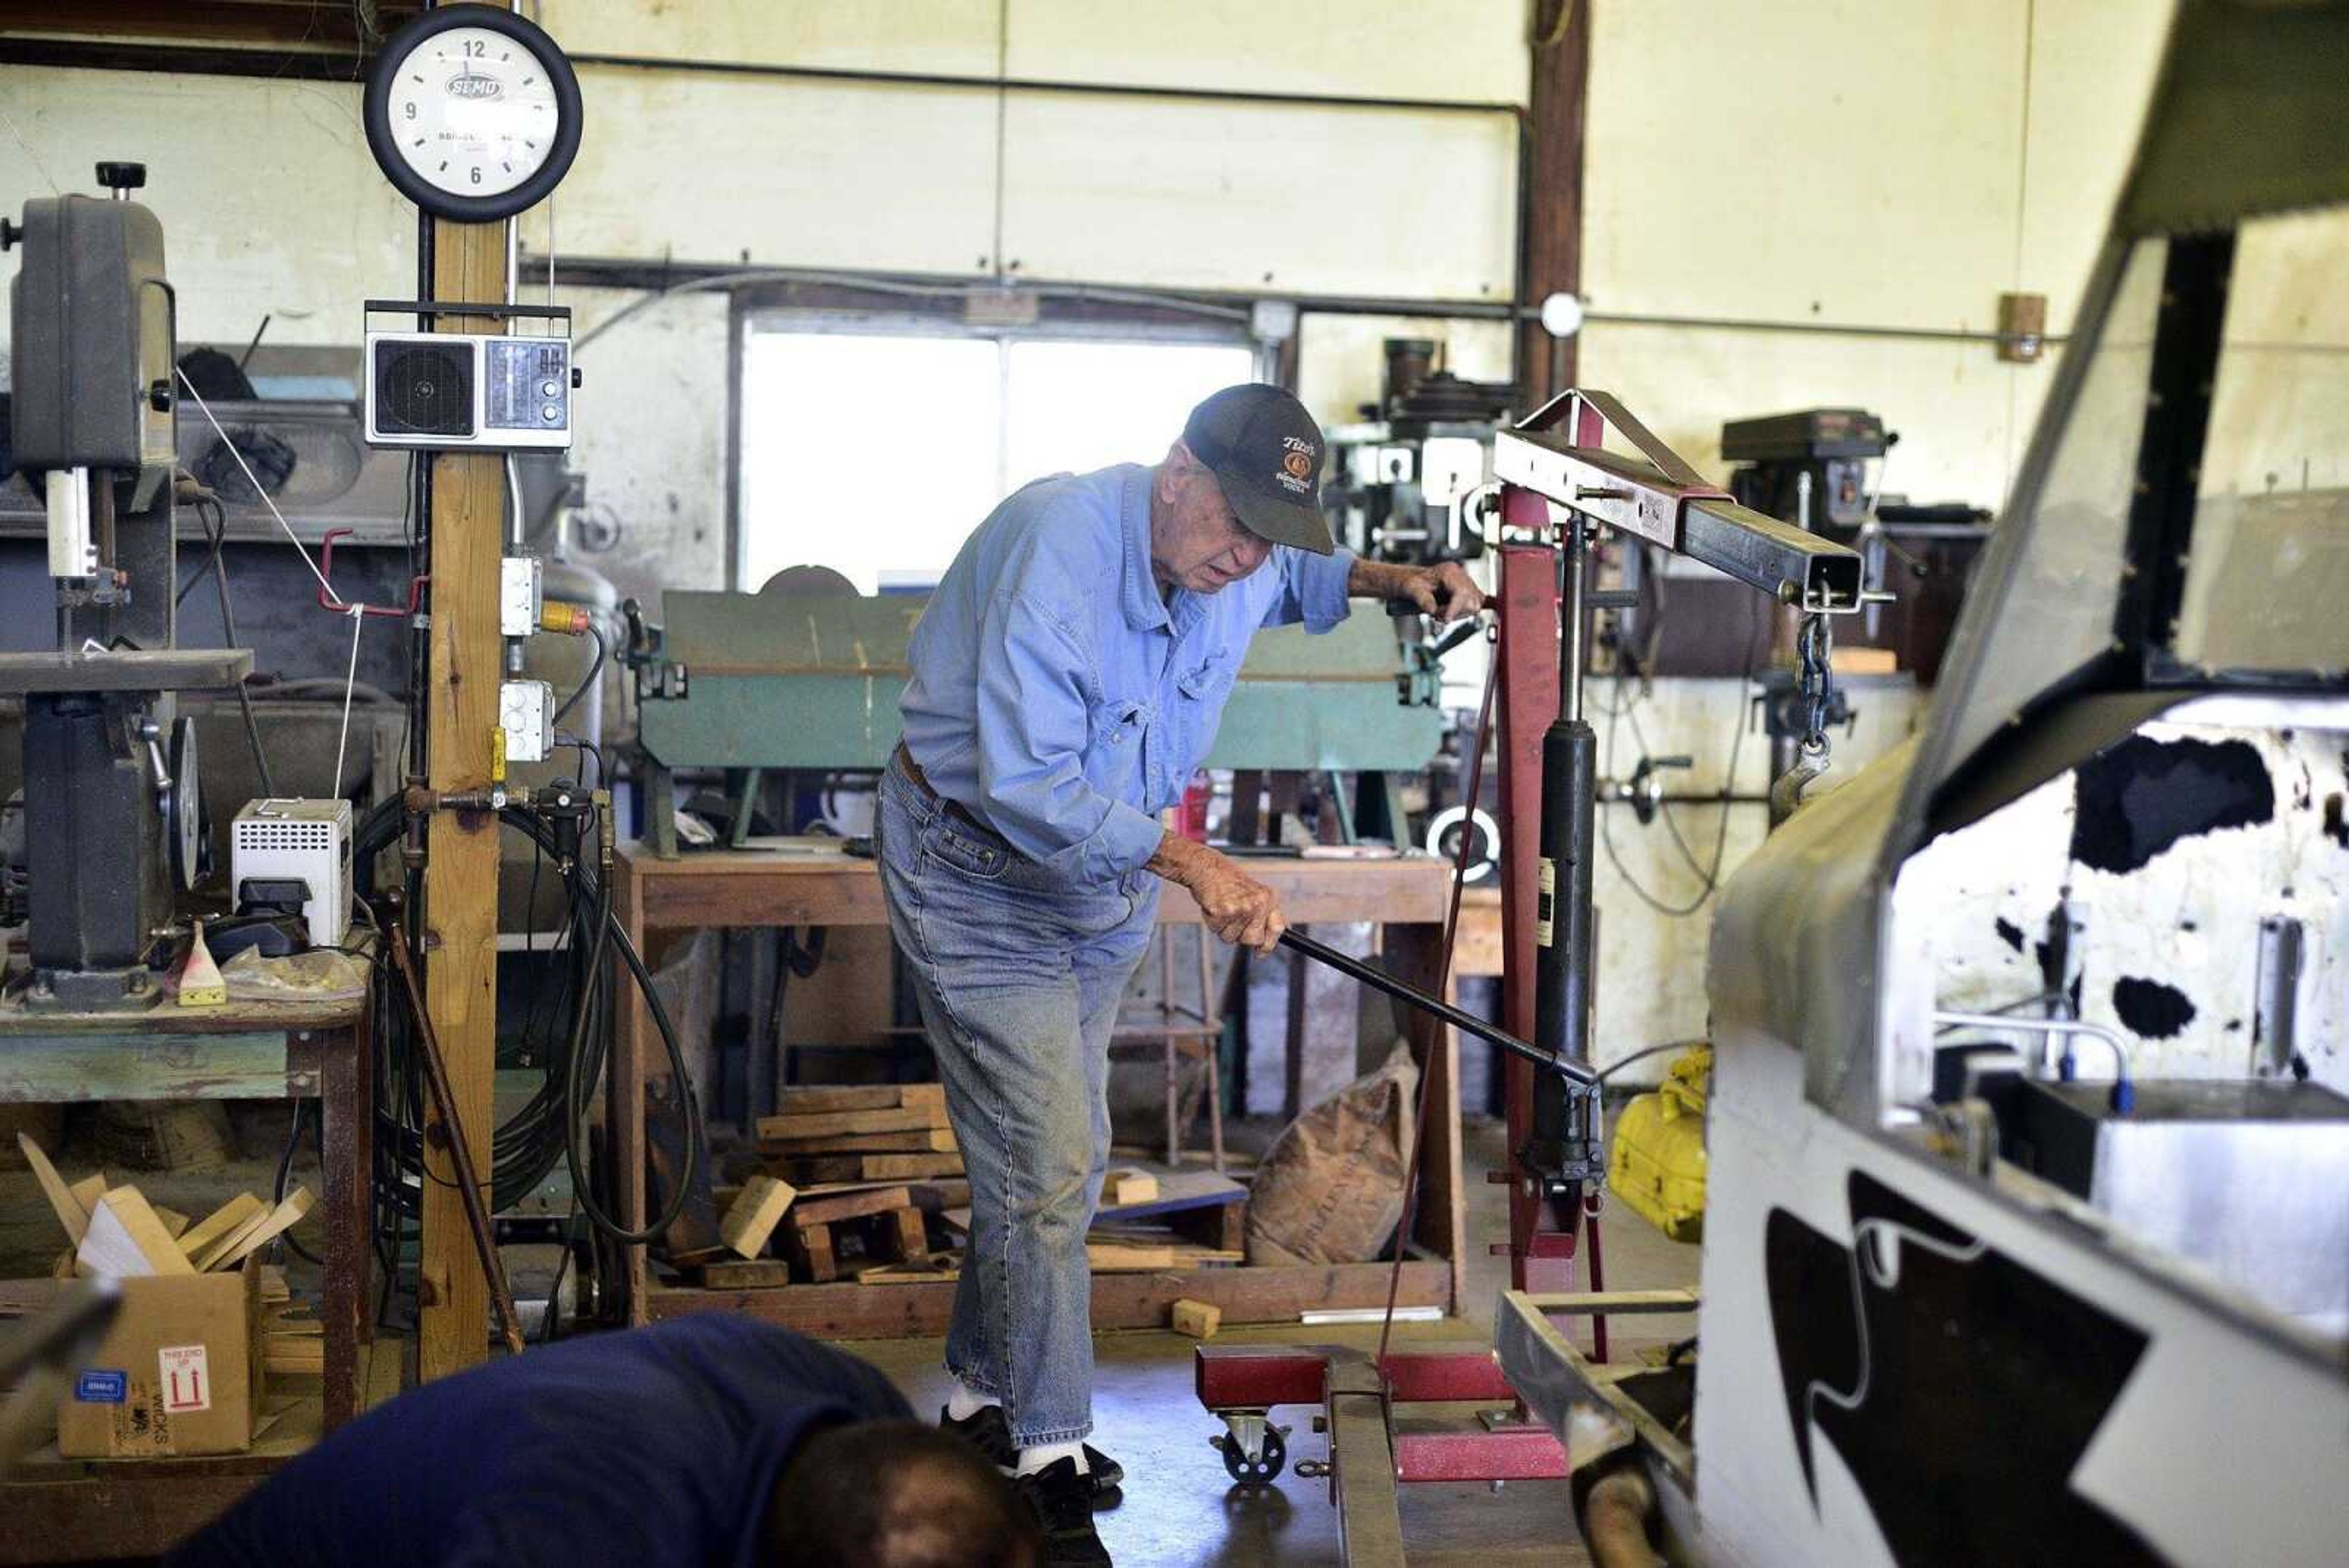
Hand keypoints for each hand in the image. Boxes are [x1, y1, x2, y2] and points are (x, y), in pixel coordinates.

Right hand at [1152, 837, 1286, 954]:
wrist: (1208, 869)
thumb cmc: (1231, 882)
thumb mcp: (1258, 893)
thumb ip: (1271, 914)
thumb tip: (1282, 931)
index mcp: (1268, 899)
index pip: (1277, 929)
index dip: (1270, 944)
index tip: (1261, 950)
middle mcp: (1257, 904)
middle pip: (1253, 940)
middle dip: (1242, 935)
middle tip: (1236, 918)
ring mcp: (1240, 909)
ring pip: (1233, 938)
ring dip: (1226, 929)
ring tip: (1225, 910)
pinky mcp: (1222, 912)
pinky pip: (1218, 931)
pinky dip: (1214, 924)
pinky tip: (1216, 908)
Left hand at [1400, 561, 1484, 622]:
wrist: (1413, 582)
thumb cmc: (1412, 583)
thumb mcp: (1412, 589)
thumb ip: (1423, 600)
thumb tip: (1433, 610)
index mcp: (1449, 571)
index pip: (1461, 593)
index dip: (1455, 609)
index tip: (1446, 620)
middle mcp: (1461, 575)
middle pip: (1471, 602)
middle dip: (1454, 613)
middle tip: (1436, 614)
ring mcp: (1467, 584)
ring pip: (1474, 607)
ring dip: (1457, 614)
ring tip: (1440, 611)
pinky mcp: (1469, 593)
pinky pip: (1473, 608)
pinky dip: (1461, 613)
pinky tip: (1448, 611)